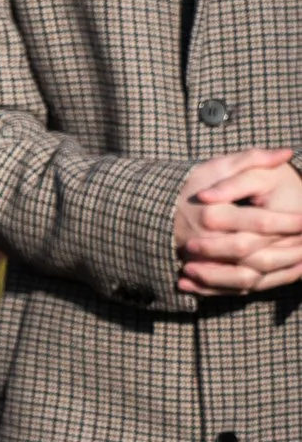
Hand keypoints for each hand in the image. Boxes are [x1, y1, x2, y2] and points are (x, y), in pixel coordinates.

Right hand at [175, 149, 301, 295]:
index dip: (288, 222)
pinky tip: (285, 274)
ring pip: (247, 278)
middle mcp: (205, 243)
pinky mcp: (203, 275)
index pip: (259, 223)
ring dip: (279, 272)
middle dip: (289, 251)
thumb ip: (252, 158)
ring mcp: (202, 263)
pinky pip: (235, 288)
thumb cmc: (190, 185)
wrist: (153, 210)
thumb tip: (286, 153)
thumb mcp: (217, 166)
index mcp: (212, 214)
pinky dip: (263, 285)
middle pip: (255, 255)